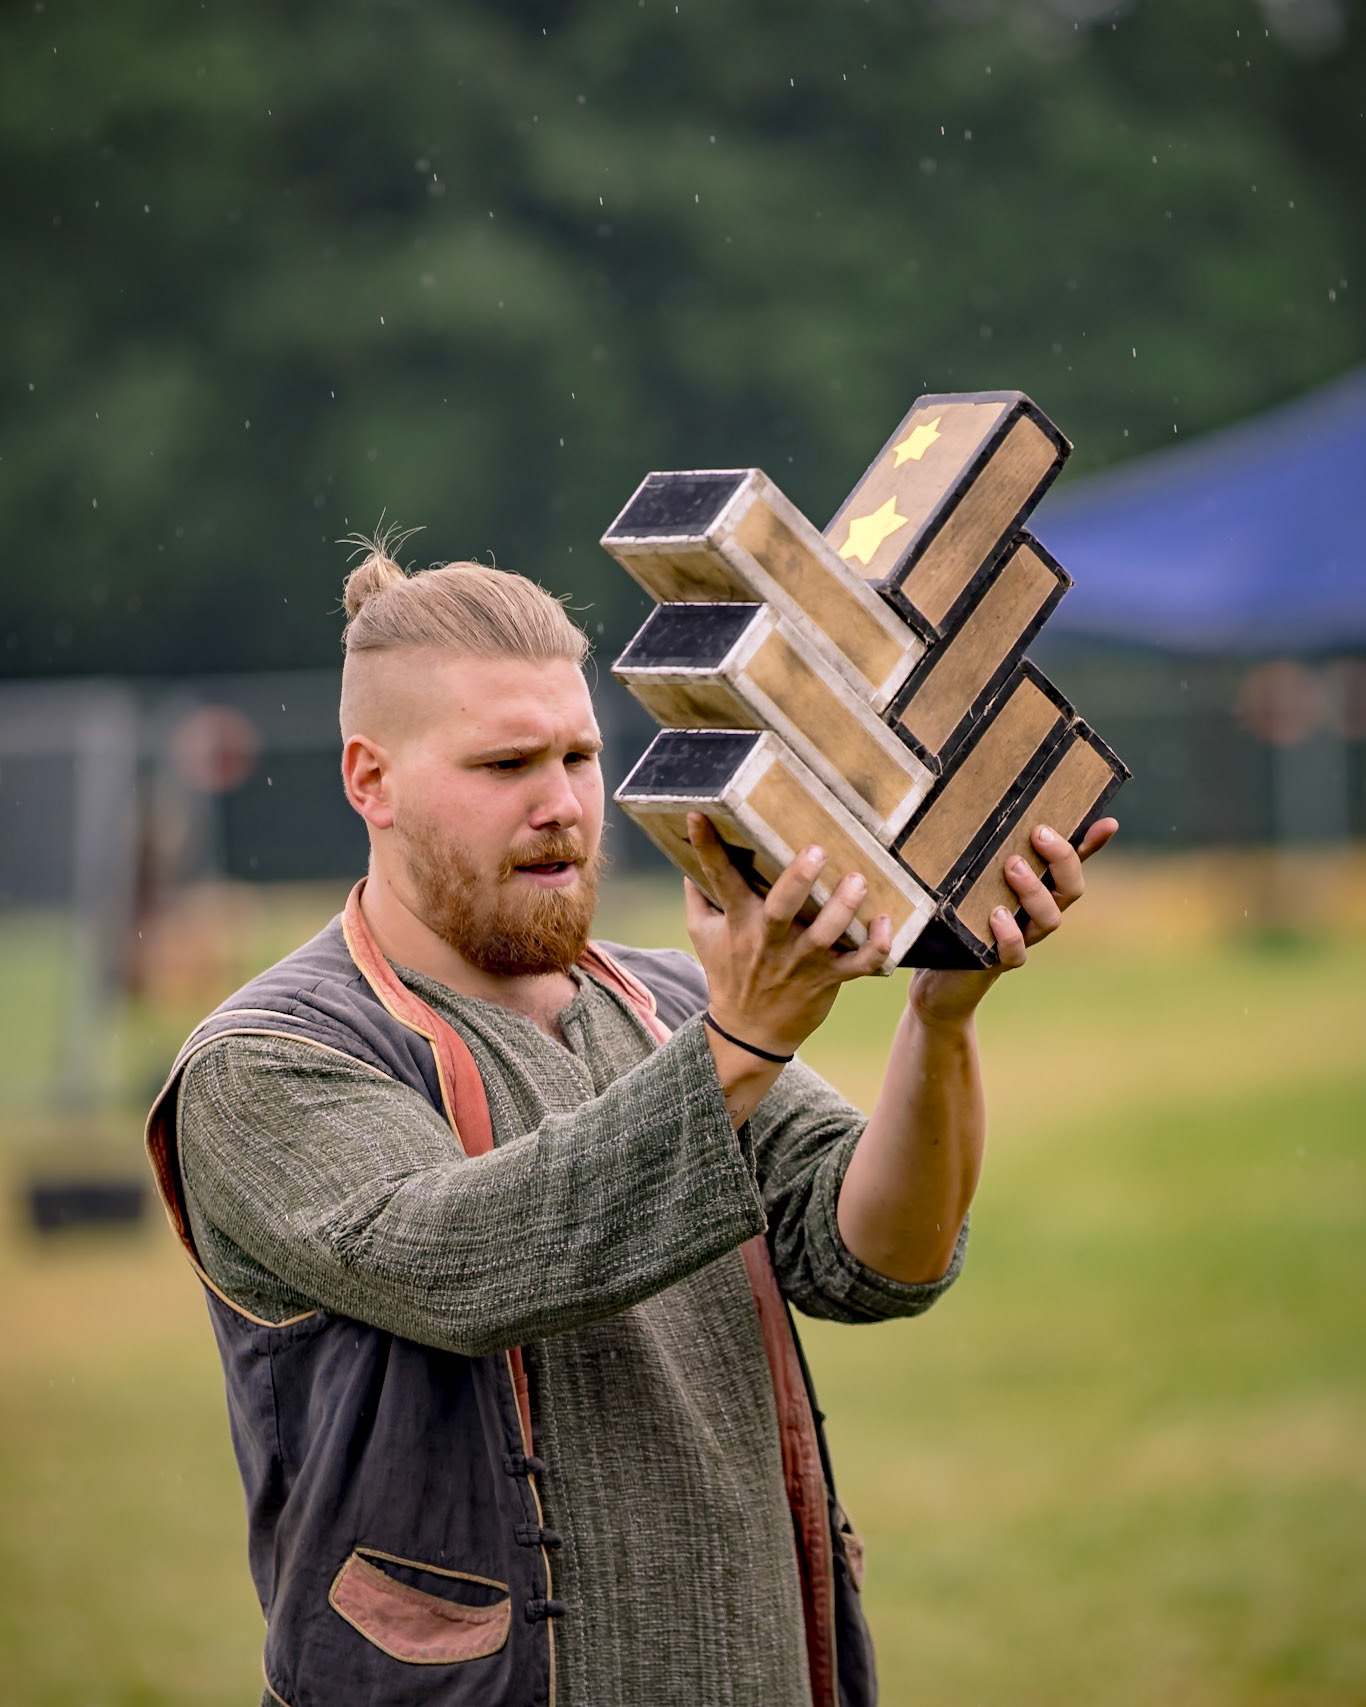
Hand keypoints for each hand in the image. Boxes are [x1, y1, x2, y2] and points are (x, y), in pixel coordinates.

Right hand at [682, 813, 890, 1057]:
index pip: (719, 879)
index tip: (701, 815)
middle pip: (780, 909)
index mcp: (739, 922)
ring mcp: (800, 962)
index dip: (707, 847)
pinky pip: (857, 965)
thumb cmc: (728, 974)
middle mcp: (769, 941)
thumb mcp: (705, 936)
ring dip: (843, 910)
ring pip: (824, 935)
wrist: (748, 1032)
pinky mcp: (827, 978)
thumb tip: (687, 860)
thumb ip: (698, 898)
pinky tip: (885, 923)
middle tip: (816, 852)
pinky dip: (875, 947)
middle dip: (797, 881)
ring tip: (858, 882)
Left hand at [909, 817, 1118, 1028]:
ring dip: (1034, 890)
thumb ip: (987, 856)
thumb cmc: (957, 920)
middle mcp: (1036, 914)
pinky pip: (1016, 953)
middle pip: (1071, 889)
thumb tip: (986, 809)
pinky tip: (997, 916)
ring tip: (1012, 866)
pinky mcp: (997, 962)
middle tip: (1037, 833)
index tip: (1107, 823)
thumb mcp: (971, 881)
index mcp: (1036, 890)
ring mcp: (1022, 938)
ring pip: (1050, 918)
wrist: (939, 978)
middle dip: (1061, 859)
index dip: (1092, 845)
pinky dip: (1010, 934)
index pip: (1072, 864)